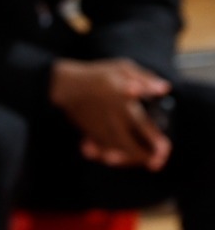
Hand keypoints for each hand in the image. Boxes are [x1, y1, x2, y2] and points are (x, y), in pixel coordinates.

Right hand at [49, 58, 171, 170]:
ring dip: (128, 158)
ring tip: (141, 160)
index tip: (164, 149)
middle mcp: (110, 118)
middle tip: (155, 162)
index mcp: (122, 102)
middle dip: (142, 156)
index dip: (155, 141)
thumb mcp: (123, 68)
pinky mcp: (89, 133)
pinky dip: (110, 155)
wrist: (64, 85)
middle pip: (128, 145)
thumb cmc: (97, 75)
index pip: (142, 125)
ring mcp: (98, 128)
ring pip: (115, 150)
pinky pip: (102, 149)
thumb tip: (164, 89)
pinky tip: (115, 155)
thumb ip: (145, 79)